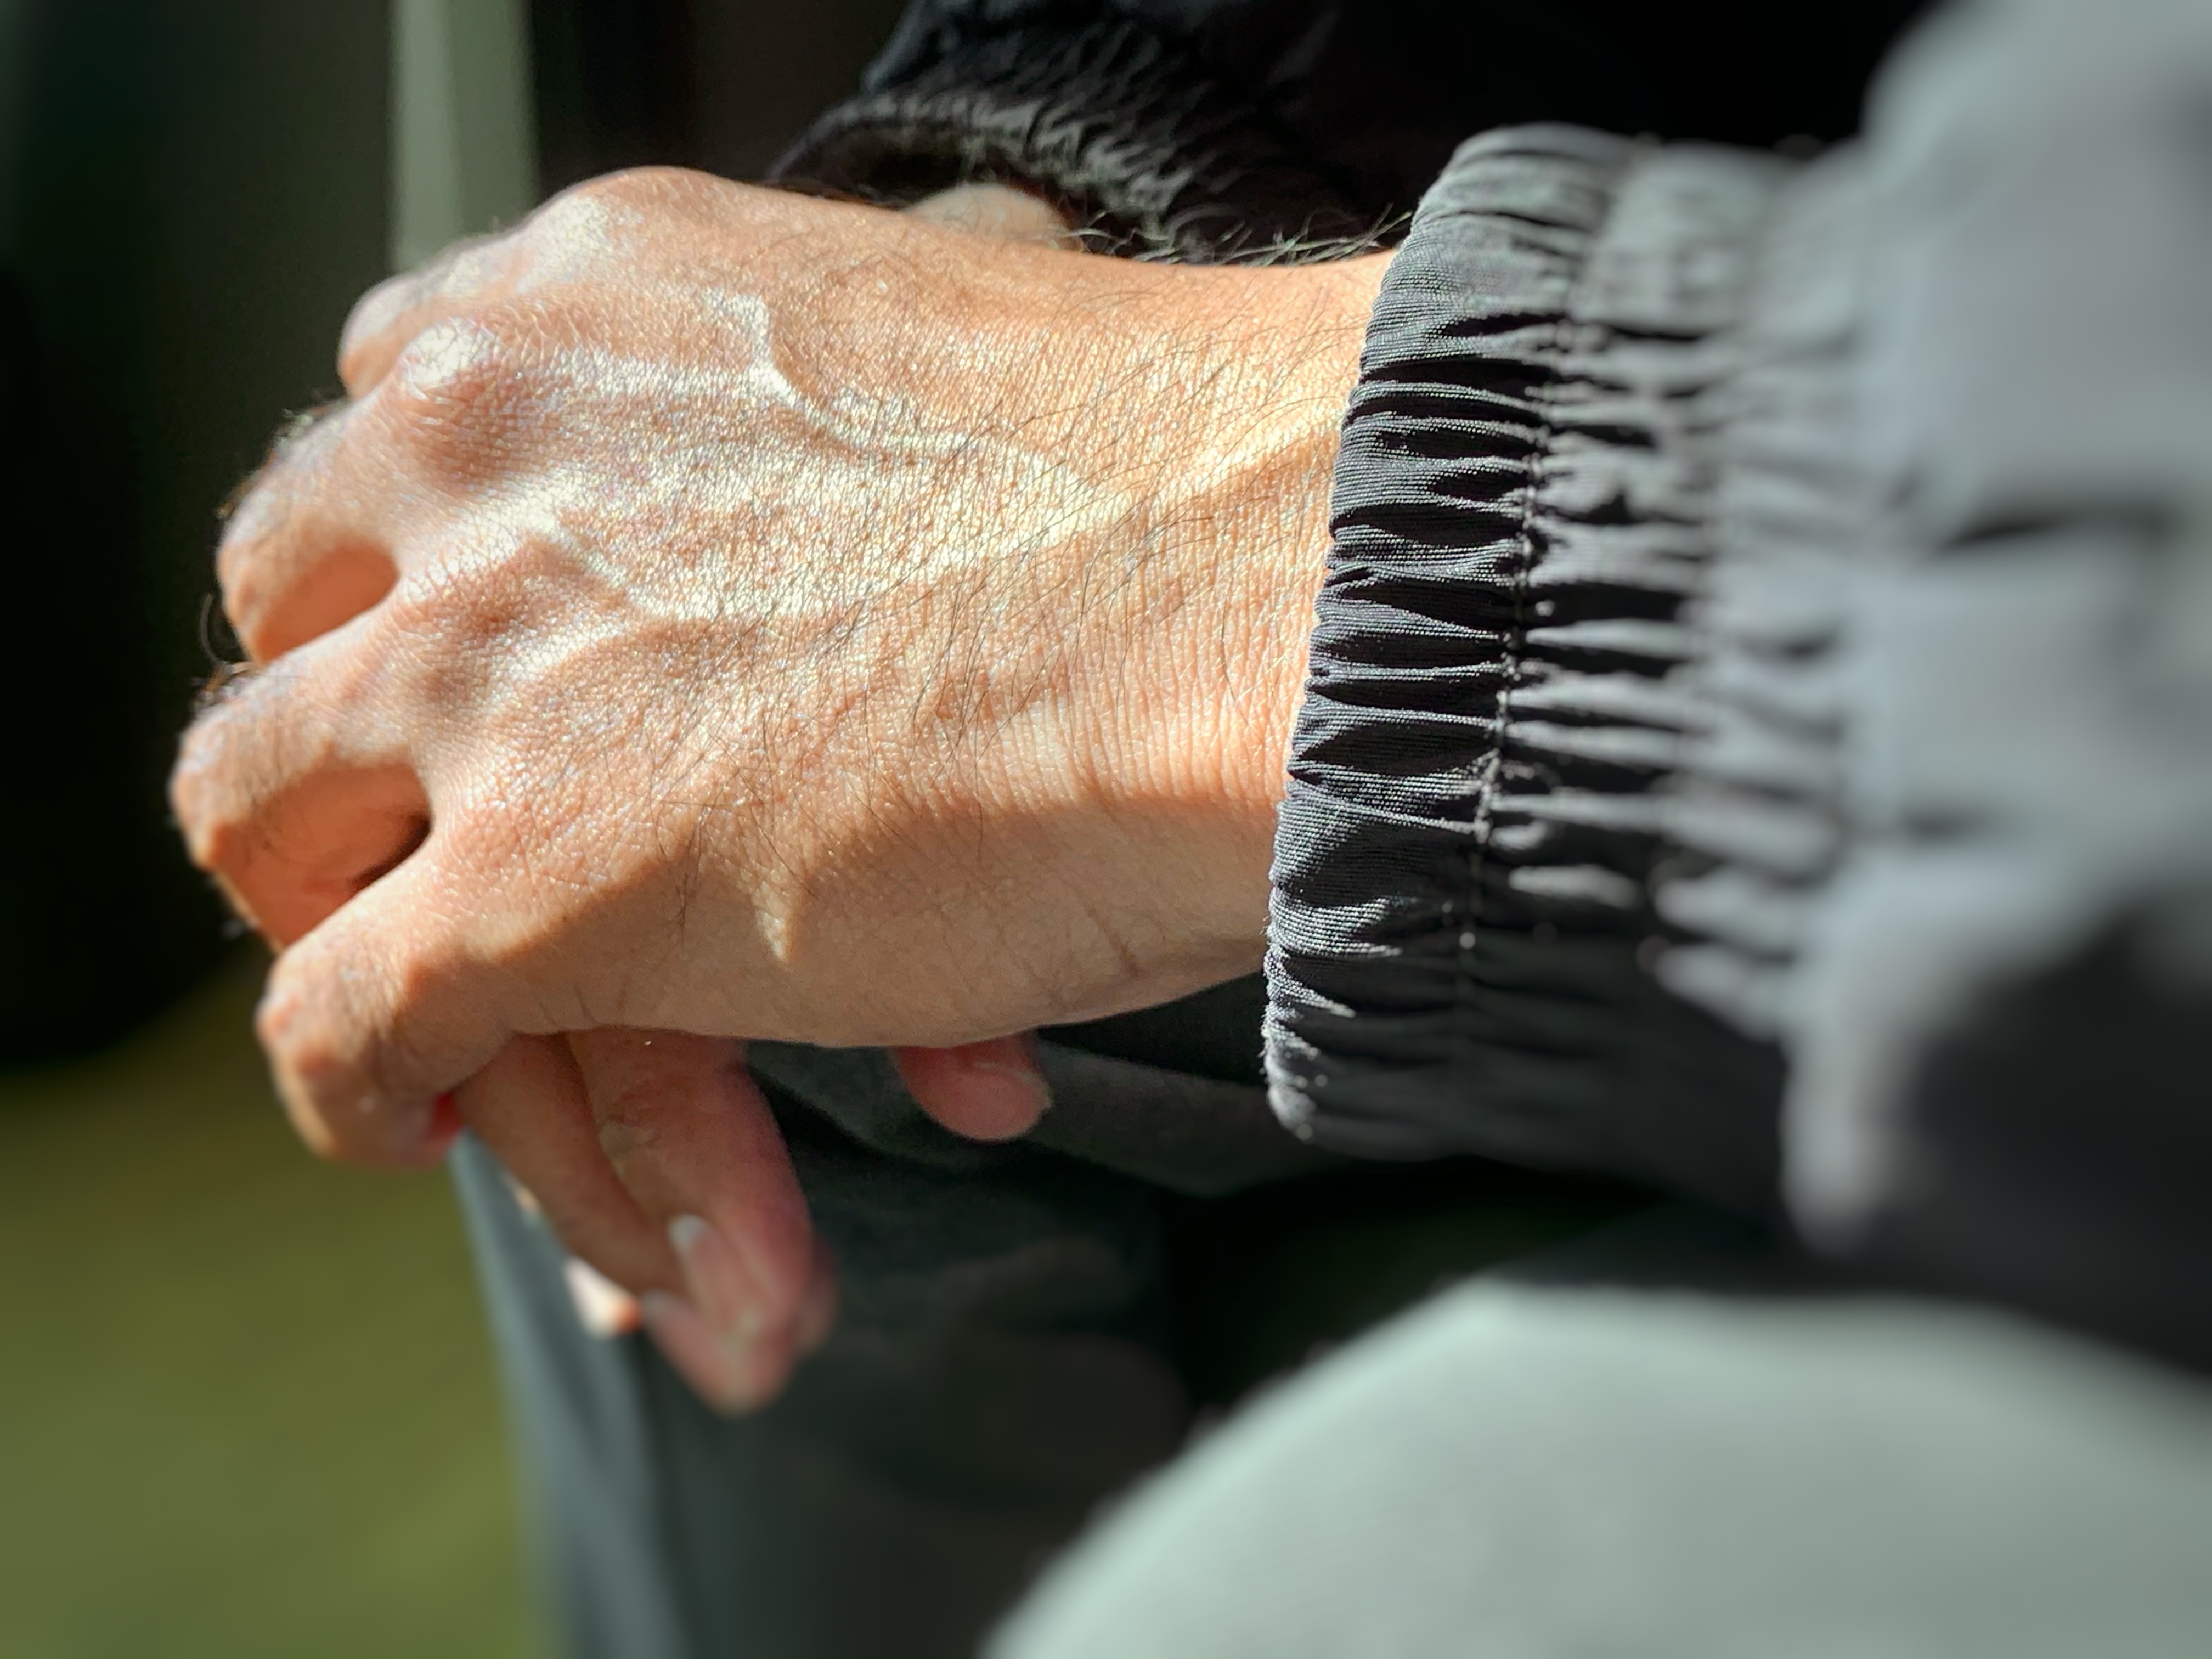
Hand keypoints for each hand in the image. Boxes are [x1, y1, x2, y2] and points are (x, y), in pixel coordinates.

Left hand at [172, 169, 1382, 1400]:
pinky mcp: (538, 880)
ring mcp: (493, 659)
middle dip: (369, 770)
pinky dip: (360, 1088)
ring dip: (375, 937)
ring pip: (274, 823)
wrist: (1305, 590)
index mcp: (594, 292)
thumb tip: (740, 612)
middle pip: (308, 638)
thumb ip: (752, 471)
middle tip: (439, 867)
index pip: (393, 469)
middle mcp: (492, 441)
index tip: (482, 716)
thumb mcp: (903, 402)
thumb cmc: (1200, 507)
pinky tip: (408, 1125)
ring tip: (471, 1040)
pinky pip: (335, 1017)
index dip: (428, 616)